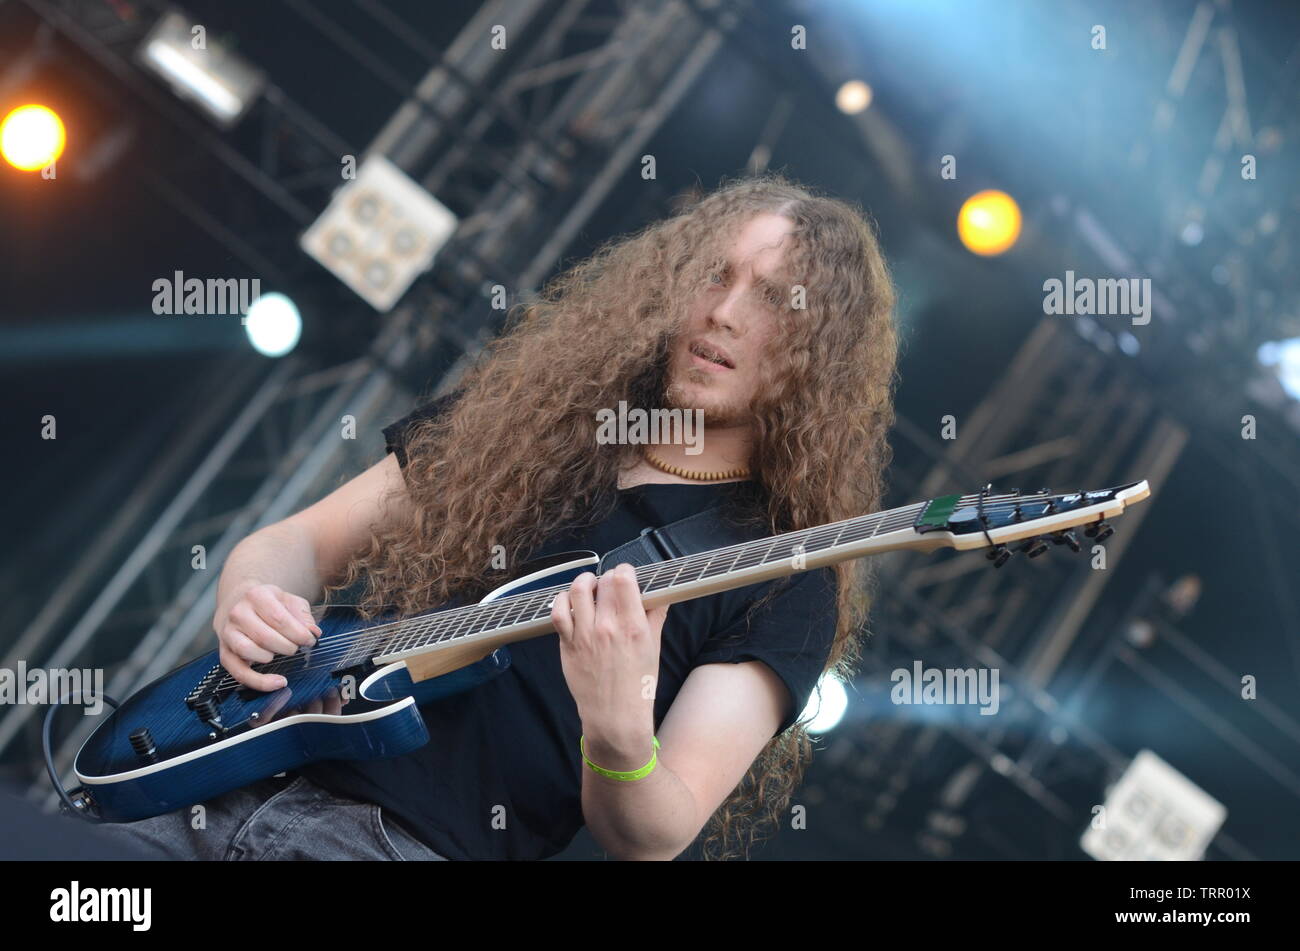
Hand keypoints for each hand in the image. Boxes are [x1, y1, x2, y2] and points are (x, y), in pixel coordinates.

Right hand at [215, 582, 321, 690]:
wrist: (238, 603)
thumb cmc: (267, 604)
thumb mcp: (289, 601)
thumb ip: (303, 616)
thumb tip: (313, 632)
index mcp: (257, 596)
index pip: (279, 618)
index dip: (298, 633)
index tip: (309, 640)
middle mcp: (238, 613)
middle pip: (264, 636)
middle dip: (287, 646)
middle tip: (296, 647)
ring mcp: (228, 633)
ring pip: (247, 651)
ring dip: (270, 657)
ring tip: (282, 652)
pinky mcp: (225, 652)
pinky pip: (238, 672)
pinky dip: (258, 681)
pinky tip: (276, 682)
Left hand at [550, 563, 666, 752]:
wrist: (615, 716)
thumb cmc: (637, 685)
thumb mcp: (654, 648)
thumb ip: (655, 617)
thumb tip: (660, 595)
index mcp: (633, 627)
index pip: (624, 579)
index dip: (624, 571)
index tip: (626, 574)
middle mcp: (607, 627)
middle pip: (603, 581)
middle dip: (608, 577)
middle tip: (611, 585)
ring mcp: (584, 635)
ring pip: (577, 590)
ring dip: (584, 581)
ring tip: (589, 585)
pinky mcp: (567, 644)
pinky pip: (558, 612)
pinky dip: (561, 600)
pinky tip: (570, 601)